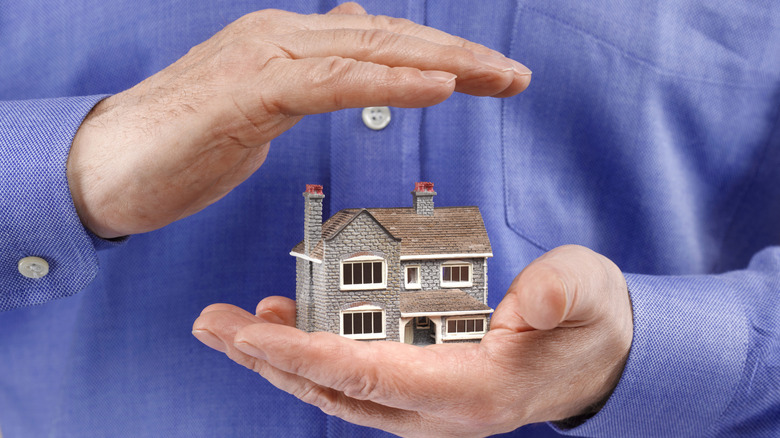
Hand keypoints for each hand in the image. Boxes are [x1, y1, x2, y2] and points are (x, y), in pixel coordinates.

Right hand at [67, 2, 530, 237]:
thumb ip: (310, 72)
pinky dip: (391, 82)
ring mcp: (265, 55)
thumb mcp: (262, 101)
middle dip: (460, 54)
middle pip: (388, 37)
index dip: (440, 54)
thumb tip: (348, 40)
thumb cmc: (184, 141)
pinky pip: (333, 82)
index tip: (492, 74)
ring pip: (370, 50)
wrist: (107, 164)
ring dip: (442, 61)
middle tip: (516, 75)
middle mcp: (282, 35)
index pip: (380, 41)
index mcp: (290, 43)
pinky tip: (438, 87)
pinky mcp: (249, 90)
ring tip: (498, 76)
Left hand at [193, 245, 632, 436]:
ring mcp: (423, 406)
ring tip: (237, 324)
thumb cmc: (584, 322)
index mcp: (470, 389)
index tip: (252, 333)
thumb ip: (562, 293)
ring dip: (283, 360)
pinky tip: (289, 324)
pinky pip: (353, 379)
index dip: (308, 355)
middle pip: (337, 391)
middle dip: (271, 360)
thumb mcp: (585, 292)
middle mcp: (436, 410)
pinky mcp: (418, 388)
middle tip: (215, 324)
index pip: (372, 376)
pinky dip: (314, 355)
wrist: (591, 356)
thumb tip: (534, 297)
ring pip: (337, 391)